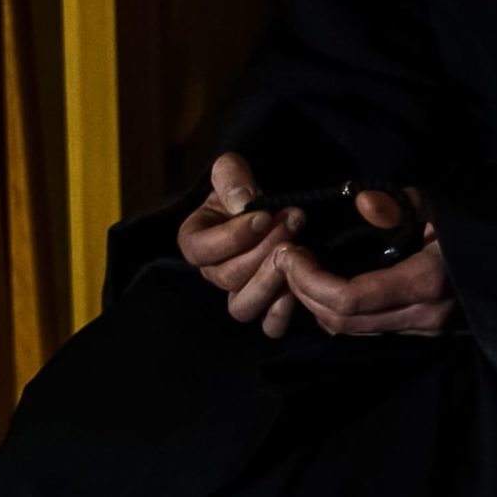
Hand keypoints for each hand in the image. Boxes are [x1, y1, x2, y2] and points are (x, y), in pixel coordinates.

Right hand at [178, 153, 304, 337]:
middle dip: (262, 250)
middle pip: (227, 277)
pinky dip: (282, 313)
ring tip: (298, 251)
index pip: (200, 250)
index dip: (232, 237)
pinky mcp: (269, 307)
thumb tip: (242, 202)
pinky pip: (269, 326)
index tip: (264, 216)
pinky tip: (300, 288)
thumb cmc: (249, 187)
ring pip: (243, 306)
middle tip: (293, 221)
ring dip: (271, 281)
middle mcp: (214, 272)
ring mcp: (241, 293)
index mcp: (197, 241)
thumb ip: (230, 177)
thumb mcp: (233, 170)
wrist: (278, 202)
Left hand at [274, 190, 454, 336]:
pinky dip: (338, 311)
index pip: (347, 299)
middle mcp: (422, 316)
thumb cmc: (477, 225)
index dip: (309, 281)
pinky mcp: (423, 332)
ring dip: (316, 305)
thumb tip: (362, 201)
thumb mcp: (441, 204)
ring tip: (299, 271)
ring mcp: (424, 330)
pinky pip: (368, 329)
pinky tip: (327, 285)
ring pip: (352, 331)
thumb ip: (400, 204)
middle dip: (303, 293)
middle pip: (341, 321)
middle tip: (286, 260)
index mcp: (424, 282)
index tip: (290, 254)